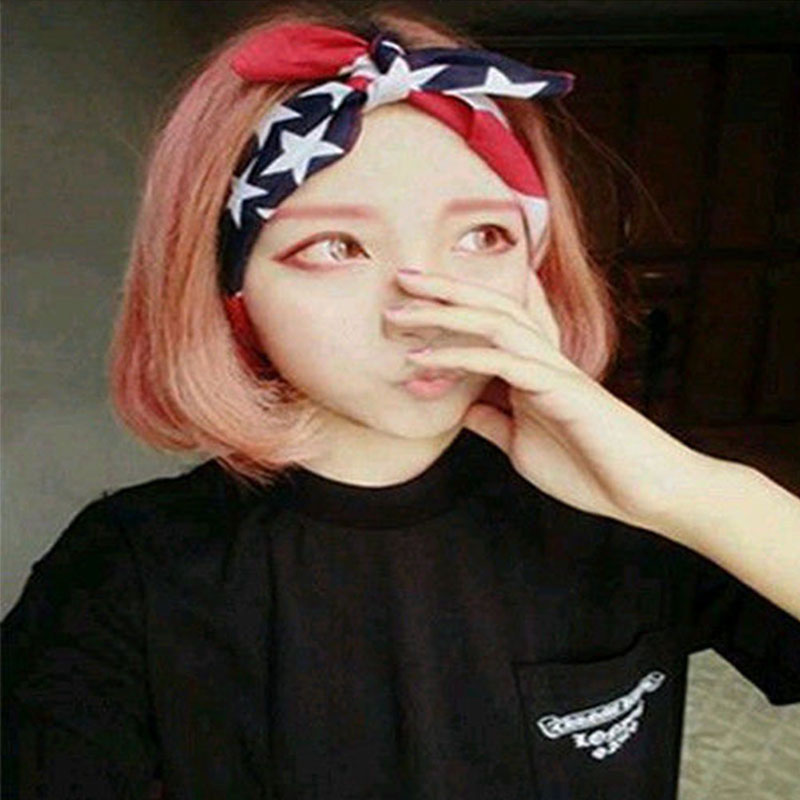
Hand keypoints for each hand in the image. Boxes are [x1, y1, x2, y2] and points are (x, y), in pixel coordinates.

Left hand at [386, 269, 714, 530]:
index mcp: (533, 370)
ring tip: (399, 312)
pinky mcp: (560, 389)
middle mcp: (542, 359)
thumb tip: (461, 409)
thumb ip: (492, 421)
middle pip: (490, 307)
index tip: (409, 306)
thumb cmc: (589, 469)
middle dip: (444, 290)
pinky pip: (502, 363)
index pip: (489, 327)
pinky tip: (424, 360)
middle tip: (401, 278)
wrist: (644, 492)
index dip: (452, 310)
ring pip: (495, 322)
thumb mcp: (520, 444)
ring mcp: (552, 370)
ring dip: (444, 313)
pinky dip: (460, 358)